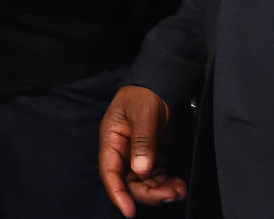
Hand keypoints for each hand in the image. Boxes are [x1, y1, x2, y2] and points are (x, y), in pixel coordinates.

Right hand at [99, 85, 185, 217]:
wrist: (160, 83)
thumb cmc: (144, 94)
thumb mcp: (143, 115)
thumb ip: (142, 142)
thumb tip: (141, 170)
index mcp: (112, 139)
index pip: (110, 171)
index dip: (117, 193)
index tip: (129, 210)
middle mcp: (123, 151)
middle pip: (129, 182)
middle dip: (149, 193)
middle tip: (171, 194)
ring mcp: (138, 154)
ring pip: (145, 183)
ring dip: (161, 191)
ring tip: (179, 189)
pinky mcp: (153, 156)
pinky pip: (158, 177)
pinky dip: (167, 184)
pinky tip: (179, 185)